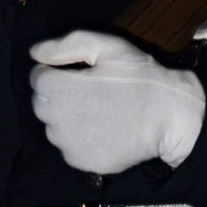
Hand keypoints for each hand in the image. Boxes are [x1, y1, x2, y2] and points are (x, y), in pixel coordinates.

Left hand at [29, 30, 204, 173]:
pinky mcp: (82, 162)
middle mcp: (58, 120)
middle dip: (58, 94)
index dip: (55, 70)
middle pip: (42, 103)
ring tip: (97, 109)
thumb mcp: (109, 47)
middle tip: (88, 89)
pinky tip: (103, 128)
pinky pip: (70, 148)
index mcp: (61, 88)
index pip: (37, 78)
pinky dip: (80, 138)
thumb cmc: (140, 77)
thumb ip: (68, 45)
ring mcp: (70, 145)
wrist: (171, 115)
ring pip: (54, 128)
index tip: (76, 71)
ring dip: (66, 117)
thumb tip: (35, 52)